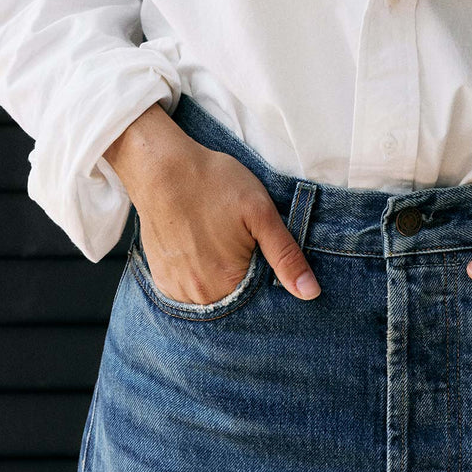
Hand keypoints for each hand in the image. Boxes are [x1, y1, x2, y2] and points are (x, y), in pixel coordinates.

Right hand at [105, 104, 321, 301]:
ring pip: (212, 298)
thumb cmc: (214, 183)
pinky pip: (189, 292)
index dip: (270, 282)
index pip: (261, 304)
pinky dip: (201, 279)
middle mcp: (199, 295)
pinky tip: (204, 252)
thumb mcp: (260, 212)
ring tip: (222, 246)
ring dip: (223, 282)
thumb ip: (285, 255)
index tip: (265, 256)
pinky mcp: (162, 279)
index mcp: (228, 282)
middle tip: (241, 244)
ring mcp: (177, 289)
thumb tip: (310, 293)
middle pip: (236, 301)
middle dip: (246, 282)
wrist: (160, 168)